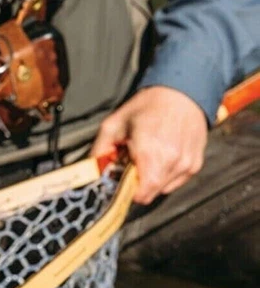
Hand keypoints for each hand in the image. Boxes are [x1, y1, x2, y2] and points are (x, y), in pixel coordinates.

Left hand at [90, 86, 207, 203]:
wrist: (181, 93)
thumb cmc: (148, 106)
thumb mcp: (115, 123)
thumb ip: (100, 149)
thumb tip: (92, 170)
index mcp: (151, 153)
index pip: (141, 194)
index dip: (127, 191)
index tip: (120, 179)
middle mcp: (172, 162)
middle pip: (151, 193)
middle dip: (138, 183)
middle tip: (132, 162)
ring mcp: (187, 165)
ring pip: (164, 189)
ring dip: (152, 178)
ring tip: (148, 155)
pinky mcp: (196, 165)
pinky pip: (176, 181)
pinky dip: (166, 174)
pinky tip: (161, 154)